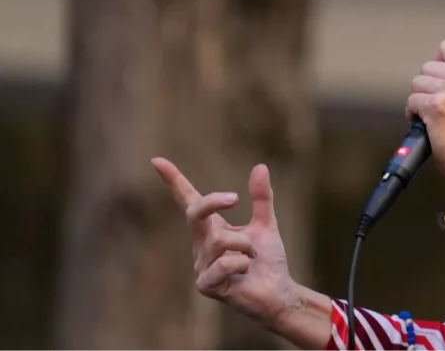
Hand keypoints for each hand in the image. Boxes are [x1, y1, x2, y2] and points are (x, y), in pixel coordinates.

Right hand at [152, 157, 295, 329]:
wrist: (278, 292)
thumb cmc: (267, 260)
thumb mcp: (266, 224)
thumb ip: (261, 198)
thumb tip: (260, 166)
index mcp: (212, 228)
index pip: (189, 201)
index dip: (174, 181)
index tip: (157, 160)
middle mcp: (201, 244)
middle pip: (195, 213)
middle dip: (213, 202)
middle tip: (234, 198)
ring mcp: (201, 265)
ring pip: (221, 239)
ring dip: (245, 244)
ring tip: (251, 258)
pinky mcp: (206, 285)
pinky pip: (225, 262)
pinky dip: (243, 262)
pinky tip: (245, 272)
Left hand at [407, 40, 444, 200]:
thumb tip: (436, 65)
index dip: (439, 62)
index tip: (441, 77)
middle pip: (427, 66)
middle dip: (427, 85)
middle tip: (439, 104)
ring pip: (416, 83)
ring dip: (419, 100)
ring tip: (433, 114)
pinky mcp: (434, 106)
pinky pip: (411, 101)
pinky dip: (413, 114)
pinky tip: (426, 123)